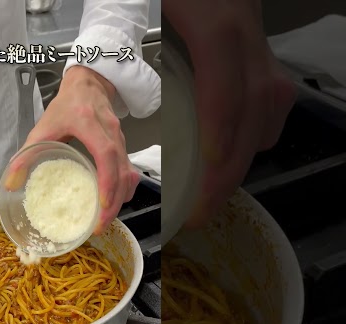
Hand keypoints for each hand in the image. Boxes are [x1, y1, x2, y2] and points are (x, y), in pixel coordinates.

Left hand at [5, 66, 138, 234]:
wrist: (88, 85)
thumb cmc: (66, 106)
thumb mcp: (42, 127)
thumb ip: (26, 154)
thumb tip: (11, 183)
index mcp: (90, 124)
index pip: (106, 154)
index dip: (107, 181)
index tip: (101, 205)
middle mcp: (110, 132)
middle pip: (121, 171)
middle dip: (113, 201)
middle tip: (99, 225)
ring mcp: (121, 140)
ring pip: (129, 174)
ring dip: (119, 200)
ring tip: (104, 219)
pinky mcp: (124, 147)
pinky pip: (130, 172)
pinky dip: (124, 191)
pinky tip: (112, 203)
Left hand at [164, 0, 295, 226]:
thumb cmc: (184, 1)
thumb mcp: (164, 27)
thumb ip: (156, 68)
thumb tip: (138, 116)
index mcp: (220, 40)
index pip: (223, 108)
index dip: (216, 153)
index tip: (201, 193)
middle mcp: (254, 55)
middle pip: (248, 129)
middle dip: (224, 179)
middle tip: (199, 214)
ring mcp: (269, 66)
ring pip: (263, 130)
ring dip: (236, 168)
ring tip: (206, 196)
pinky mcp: (273, 75)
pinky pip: (268, 121)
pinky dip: (248, 147)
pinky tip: (225, 158)